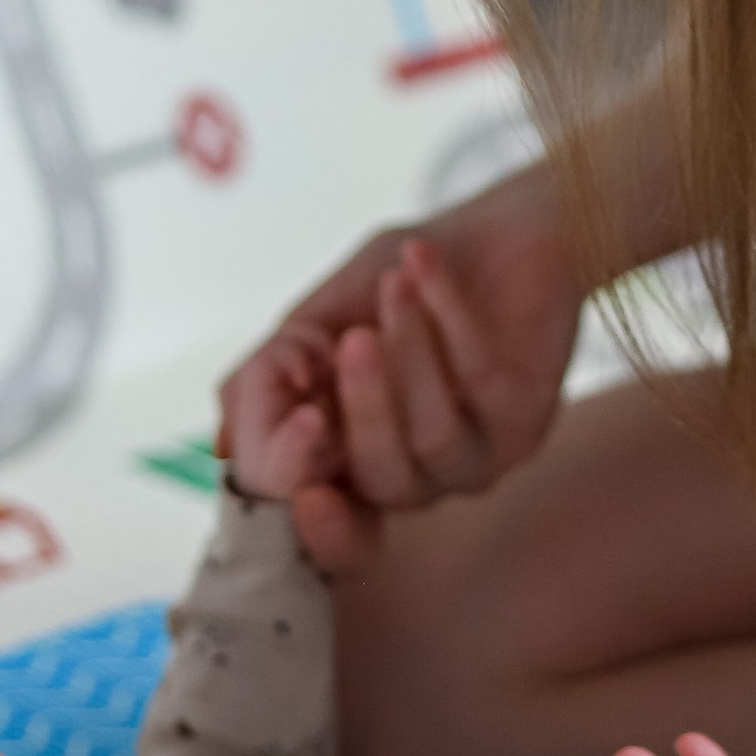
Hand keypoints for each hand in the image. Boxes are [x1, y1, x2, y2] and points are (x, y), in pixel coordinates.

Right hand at [218, 171, 583, 574]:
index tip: (302, 455)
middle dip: (363, 411)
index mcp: (350, 464)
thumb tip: (228, 446)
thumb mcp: (319, 318)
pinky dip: (447, 319)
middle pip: (380, 483)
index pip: (332, 529)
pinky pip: (479, 386)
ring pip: (432, 440)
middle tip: (351, 341)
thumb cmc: (400, 277)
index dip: (316, 520)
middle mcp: (412, 475)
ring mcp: (473, 456)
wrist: (496, 226)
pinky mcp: (527, 422)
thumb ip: (272, 378)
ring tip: (393, 286)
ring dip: (410, 356)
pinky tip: (423, 266)